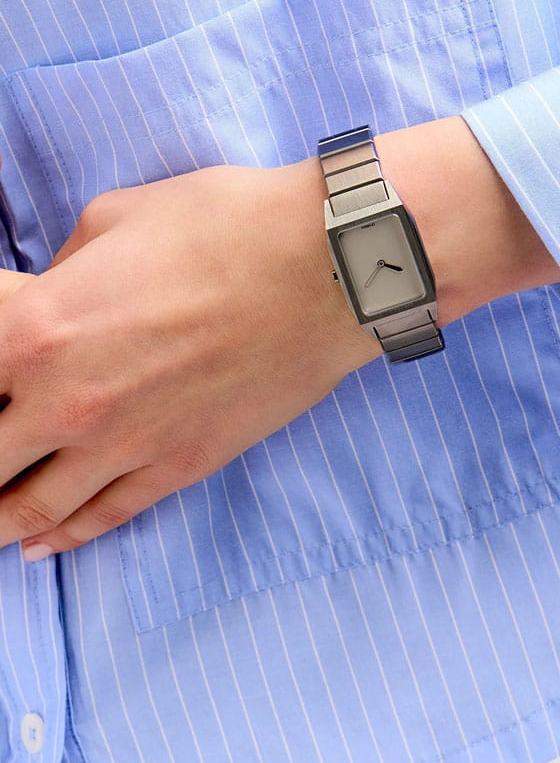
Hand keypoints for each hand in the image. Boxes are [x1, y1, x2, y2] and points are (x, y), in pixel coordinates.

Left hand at [0, 162, 377, 560]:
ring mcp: (126, 444)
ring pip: (30, 506)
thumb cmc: (226, 226)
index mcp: (38, 328)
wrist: (325, 271)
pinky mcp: (179, 466)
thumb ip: (62, 269)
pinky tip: (39, 545)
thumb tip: (49, 295)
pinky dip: (63, 536)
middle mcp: (67, 402)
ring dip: (0, 518)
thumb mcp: (116, 216)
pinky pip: (104, 516)